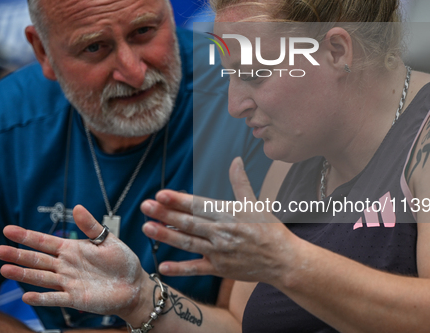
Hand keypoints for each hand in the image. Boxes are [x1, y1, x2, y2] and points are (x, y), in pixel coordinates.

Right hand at [0, 205, 148, 318]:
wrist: (134, 285)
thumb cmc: (121, 261)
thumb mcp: (107, 240)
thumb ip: (90, 226)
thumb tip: (77, 207)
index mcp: (71, 249)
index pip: (44, 242)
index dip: (26, 236)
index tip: (8, 230)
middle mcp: (65, 265)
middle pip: (37, 260)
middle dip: (18, 255)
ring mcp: (68, 282)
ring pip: (41, 278)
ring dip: (23, 275)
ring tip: (4, 270)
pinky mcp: (75, 298)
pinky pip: (55, 298)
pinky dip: (41, 298)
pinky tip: (26, 296)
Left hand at [140, 157, 295, 284]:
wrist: (283, 261)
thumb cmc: (270, 230)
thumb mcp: (255, 204)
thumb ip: (241, 183)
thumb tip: (236, 160)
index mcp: (228, 215)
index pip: (199, 205)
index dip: (179, 200)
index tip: (161, 193)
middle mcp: (221, 233)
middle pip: (189, 222)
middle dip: (165, 214)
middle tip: (145, 206)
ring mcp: (219, 253)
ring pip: (188, 243)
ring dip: (166, 236)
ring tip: (147, 228)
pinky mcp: (220, 269)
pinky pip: (197, 269)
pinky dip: (180, 269)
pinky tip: (162, 265)